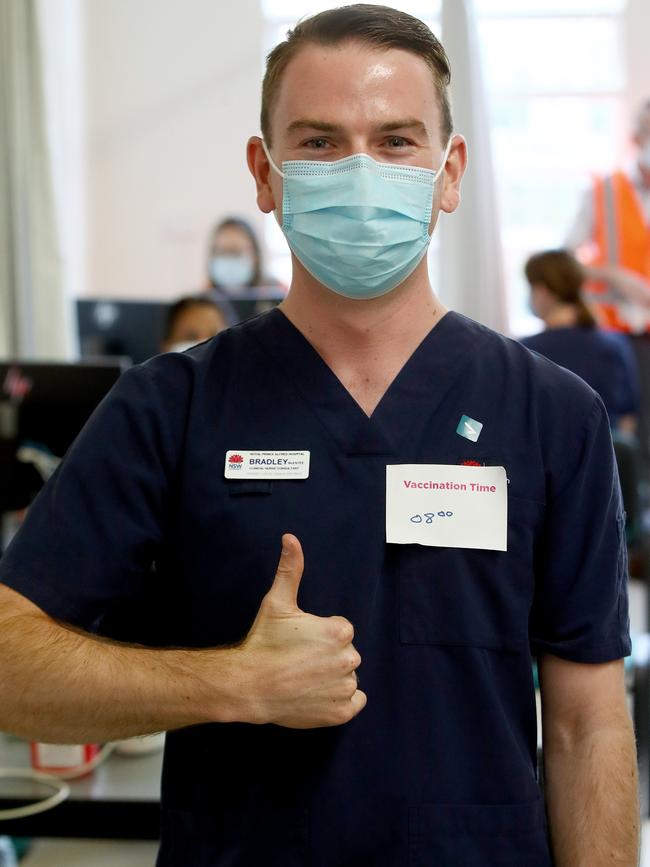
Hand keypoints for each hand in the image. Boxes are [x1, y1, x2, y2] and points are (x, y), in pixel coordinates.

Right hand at [238, 534, 366, 728]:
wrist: (249, 685)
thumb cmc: (264, 642)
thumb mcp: (277, 602)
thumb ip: (290, 569)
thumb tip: (290, 538)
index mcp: (340, 632)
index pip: (341, 630)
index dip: (319, 634)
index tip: (300, 641)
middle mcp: (349, 660)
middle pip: (345, 653)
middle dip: (327, 656)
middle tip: (299, 660)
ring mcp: (345, 688)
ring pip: (348, 677)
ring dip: (332, 677)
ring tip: (304, 678)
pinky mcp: (341, 712)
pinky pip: (354, 702)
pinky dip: (340, 701)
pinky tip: (317, 694)